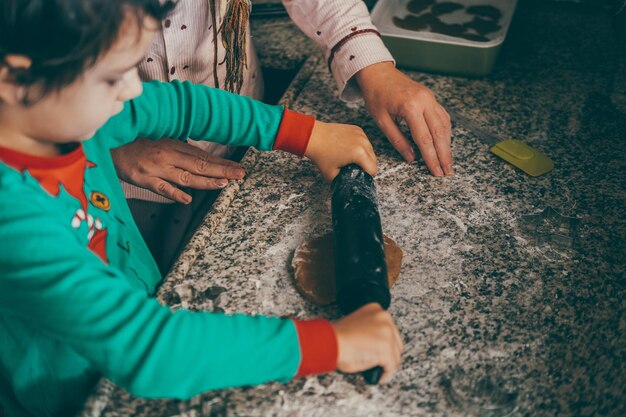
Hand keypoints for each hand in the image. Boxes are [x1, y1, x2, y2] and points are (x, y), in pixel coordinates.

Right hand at [111, 138, 244, 203]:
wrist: (108, 144)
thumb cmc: (136, 143)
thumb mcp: (160, 141)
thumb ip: (180, 149)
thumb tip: (201, 158)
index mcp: (173, 145)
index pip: (203, 156)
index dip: (222, 163)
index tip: (238, 168)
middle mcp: (168, 155)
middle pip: (200, 165)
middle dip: (222, 170)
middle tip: (240, 175)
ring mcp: (156, 168)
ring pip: (185, 176)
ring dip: (205, 181)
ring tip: (223, 184)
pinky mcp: (143, 178)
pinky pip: (161, 187)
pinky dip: (174, 193)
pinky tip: (187, 199)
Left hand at [304, 121, 376, 181]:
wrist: (314, 137)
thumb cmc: (321, 155)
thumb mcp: (332, 175)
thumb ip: (344, 181)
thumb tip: (350, 183)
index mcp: (359, 154)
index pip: (373, 170)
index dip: (367, 176)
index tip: (360, 176)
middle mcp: (363, 142)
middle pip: (374, 160)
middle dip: (367, 166)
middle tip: (355, 168)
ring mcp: (361, 134)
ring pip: (370, 150)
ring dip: (365, 156)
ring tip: (352, 158)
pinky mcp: (357, 129)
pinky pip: (365, 141)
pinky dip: (361, 146)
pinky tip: (350, 149)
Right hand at [332, 303, 403, 383]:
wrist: (329, 341)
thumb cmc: (336, 337)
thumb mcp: (358, 325)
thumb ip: (372, 332)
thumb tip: (377, 348)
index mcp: (375, 309)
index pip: (389, 328)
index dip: (386, 343)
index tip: (380, 350)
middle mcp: (384, 317)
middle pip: (396, 341)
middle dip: (389, 354)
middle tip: (381, 363)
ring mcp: (386, 332)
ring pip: (395, 354)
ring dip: (388, 365)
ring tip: (380, 370)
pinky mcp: (385, 347)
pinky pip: (391, 365)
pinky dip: (386, 374)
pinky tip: (380, 376)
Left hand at [356, 62, 452, 176]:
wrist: (378, 73)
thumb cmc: (376, 95)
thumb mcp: (382, 121)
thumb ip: (398, 140)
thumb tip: (411, 158)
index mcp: (411, 107)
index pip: (424, 138)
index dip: (431, 157)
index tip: (435, 171)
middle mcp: (425, 101)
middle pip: (439, 133)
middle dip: (444, 155)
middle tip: (447, 172)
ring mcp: (430, 98)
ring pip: (444, 125)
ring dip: (447, 145)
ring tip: (447, 162)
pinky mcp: (431, 98)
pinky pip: (442, 117)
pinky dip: (445, 132)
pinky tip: (444, 144)